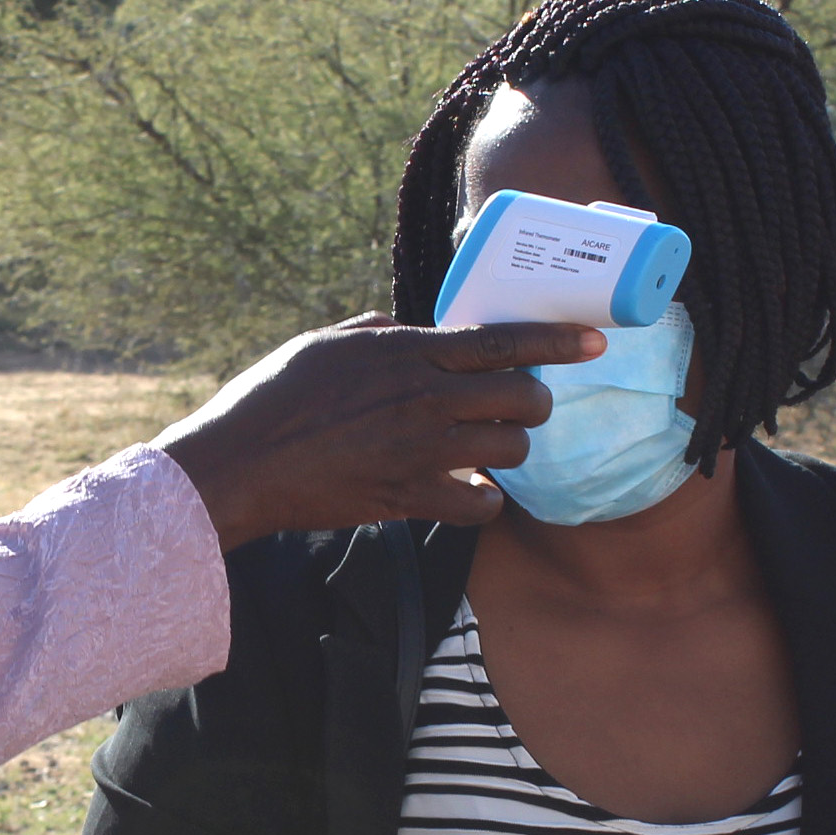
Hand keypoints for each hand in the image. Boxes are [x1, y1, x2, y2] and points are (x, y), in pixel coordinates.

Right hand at [153, 317, 604, 546]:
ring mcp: (419, 451)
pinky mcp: (408, 497)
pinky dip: (484, 499)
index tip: (595, 339)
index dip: (557, 340)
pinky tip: (471, 491)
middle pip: (521, 397)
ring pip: (509, 448)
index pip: (501, 340)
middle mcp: (423, 399)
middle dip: (533, 400)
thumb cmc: (272, 398)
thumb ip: (379, 333)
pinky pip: (479, 503)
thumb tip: (410, 330)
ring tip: (486, 447)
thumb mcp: (325, 343)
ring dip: (508, 448)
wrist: (240, 465)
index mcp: (405, 353)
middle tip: (519, 405)